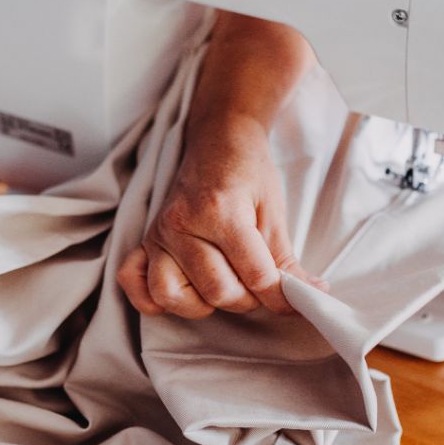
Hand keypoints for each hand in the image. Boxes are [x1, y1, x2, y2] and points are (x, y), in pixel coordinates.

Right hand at [116, 114, 325, 318]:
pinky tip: (182, 291)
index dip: (281, 296)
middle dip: (247, 298)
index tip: (294, 297)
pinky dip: (152, 298)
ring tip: (223, 284)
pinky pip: (133, 283)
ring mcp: (158, 234)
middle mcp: (182, 224)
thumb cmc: (248, 173)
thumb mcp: (275, 212)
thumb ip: (287, 262)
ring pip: (174, 296)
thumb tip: (310, 297)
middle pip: (218, 291)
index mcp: (221, 211)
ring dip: (204, 303)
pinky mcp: (145, 242)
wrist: (218, 141)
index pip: (255, 276)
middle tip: (257, 281)